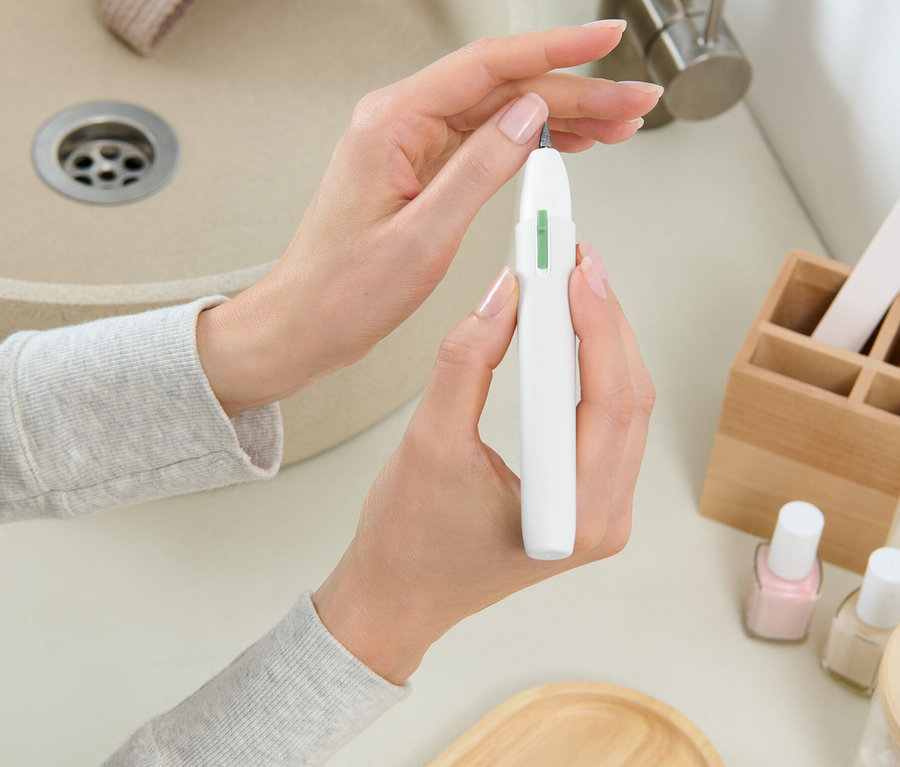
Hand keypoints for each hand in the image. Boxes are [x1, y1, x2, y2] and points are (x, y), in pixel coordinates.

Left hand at [197, 24, 661, 414]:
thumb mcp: (421, 236)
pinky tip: (565, 143)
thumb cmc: (342, 291)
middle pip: (502, 89)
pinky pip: (484, 144)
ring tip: (614, 125)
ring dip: (560, 116)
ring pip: (499, 114)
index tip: (603, 40)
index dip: (554, 50)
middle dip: (574, 91)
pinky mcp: (420, 173)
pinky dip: (530, 143)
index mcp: (391, 124)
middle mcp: (400, 125)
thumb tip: (527, 116)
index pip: (487, 66)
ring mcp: (410, 148)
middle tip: (630, 101)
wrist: (306, 324)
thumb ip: (477, 170)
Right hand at [312, 240, 654, 683]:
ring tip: (575, 285)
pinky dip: (591, 370)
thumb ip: (467, 361)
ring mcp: (599, 509)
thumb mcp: (428, 442)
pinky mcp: (584, 497)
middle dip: (605, 321)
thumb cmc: (407, 542)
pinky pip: (604, 419)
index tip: (573, 267)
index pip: (611, 399)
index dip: (597, 324)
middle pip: (629, 396)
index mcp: (577, 515)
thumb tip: (504, 295)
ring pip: (623, 404)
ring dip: (602, 340)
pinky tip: (573, 332)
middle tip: (576, 259)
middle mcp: (603, 515)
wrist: (397, 596)